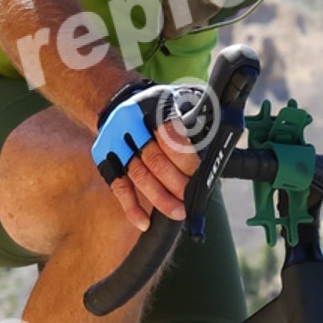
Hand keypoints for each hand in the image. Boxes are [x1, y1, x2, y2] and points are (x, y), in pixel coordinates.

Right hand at [114, 113, 199, 233]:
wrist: (116, 102)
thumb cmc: (156, 110)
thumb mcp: (177, 101)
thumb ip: (194, 120)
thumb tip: (218, 146)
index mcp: (153, 107)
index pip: (171, 137)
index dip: (186, 160)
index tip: (197, 174)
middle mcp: (130, 124)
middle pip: (155, 160)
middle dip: (176, 183)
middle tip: (189, 198)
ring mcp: (115, 144)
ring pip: (139, 175)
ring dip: (160, 198)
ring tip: (177, 212)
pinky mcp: (105, 160)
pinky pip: (119, 187)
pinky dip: (131, 207)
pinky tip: (144, 222)